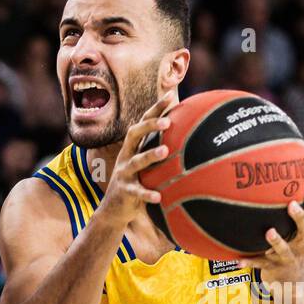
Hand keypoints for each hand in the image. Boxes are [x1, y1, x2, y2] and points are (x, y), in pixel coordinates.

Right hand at [99, 92, 176, 226]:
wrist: (114, 209)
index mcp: (133, 147)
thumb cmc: (137, 183)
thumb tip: (190, 141)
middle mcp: (126, 155)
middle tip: (167, 122)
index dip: (156, 108)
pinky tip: (159, 197)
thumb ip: (161, 152)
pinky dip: (147, 194)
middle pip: (134, 133)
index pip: (143, 121)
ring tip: (165, 151)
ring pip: (136, 161)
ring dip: (150, 155)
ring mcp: (124, 173)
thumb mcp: (147, 166)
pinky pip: (137, 192)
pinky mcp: (125, 191)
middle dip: (149, 125)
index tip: (170, 94)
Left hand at [237, 183, 303, 286]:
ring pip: (284, 250)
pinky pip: (260, 265)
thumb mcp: (294, 230)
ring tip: (269, 232)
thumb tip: (276, 175)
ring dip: (277, 241)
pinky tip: (237, 261)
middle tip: (291, 204)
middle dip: (300, 217)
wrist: (293, 284)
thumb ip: (288, 209)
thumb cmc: (290, 247)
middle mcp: (300, 244)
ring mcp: (288, 257)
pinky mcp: (274, 269)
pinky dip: (249, 262)